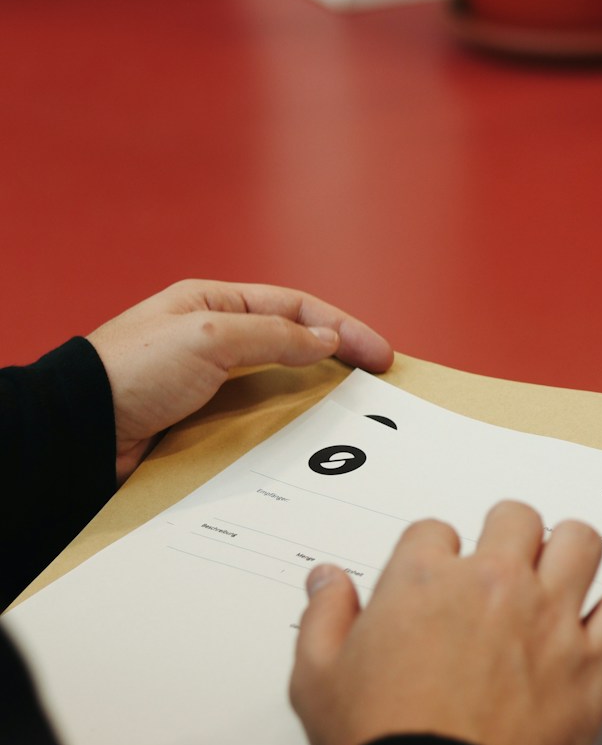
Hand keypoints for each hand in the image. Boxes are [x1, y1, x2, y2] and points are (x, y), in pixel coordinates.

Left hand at [86, 279, 393, 481]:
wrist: (78, 431)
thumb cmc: (130, 371)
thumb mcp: (210, 336)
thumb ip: (274, 335)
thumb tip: (326, 339)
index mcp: (214, 303)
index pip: (296, 308)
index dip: (345, 327)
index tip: (379, 355)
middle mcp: (213, 339)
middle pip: (292, 345)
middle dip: (336, 361)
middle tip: (374, 383)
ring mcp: (206, 383)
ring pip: (276, 387)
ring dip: (310, 399)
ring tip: (346, 413)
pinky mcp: (199, 423)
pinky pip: (254, 423)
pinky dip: (281, 430)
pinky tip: (299, 441)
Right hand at [289, 503, 601, 744]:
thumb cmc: (382, 743)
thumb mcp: (317, 678)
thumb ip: (324, 617)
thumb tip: (326, 581)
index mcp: (426, 581)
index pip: (435, 531)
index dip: (435, 553)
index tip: (438, 578)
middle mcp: (495, 586)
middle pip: (515, 518)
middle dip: (507, 535)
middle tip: (503, 564)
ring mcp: (549, 619)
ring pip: (580, 542)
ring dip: (568, 553)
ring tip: (558, 574)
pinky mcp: (592, 662)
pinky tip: (600, 624)